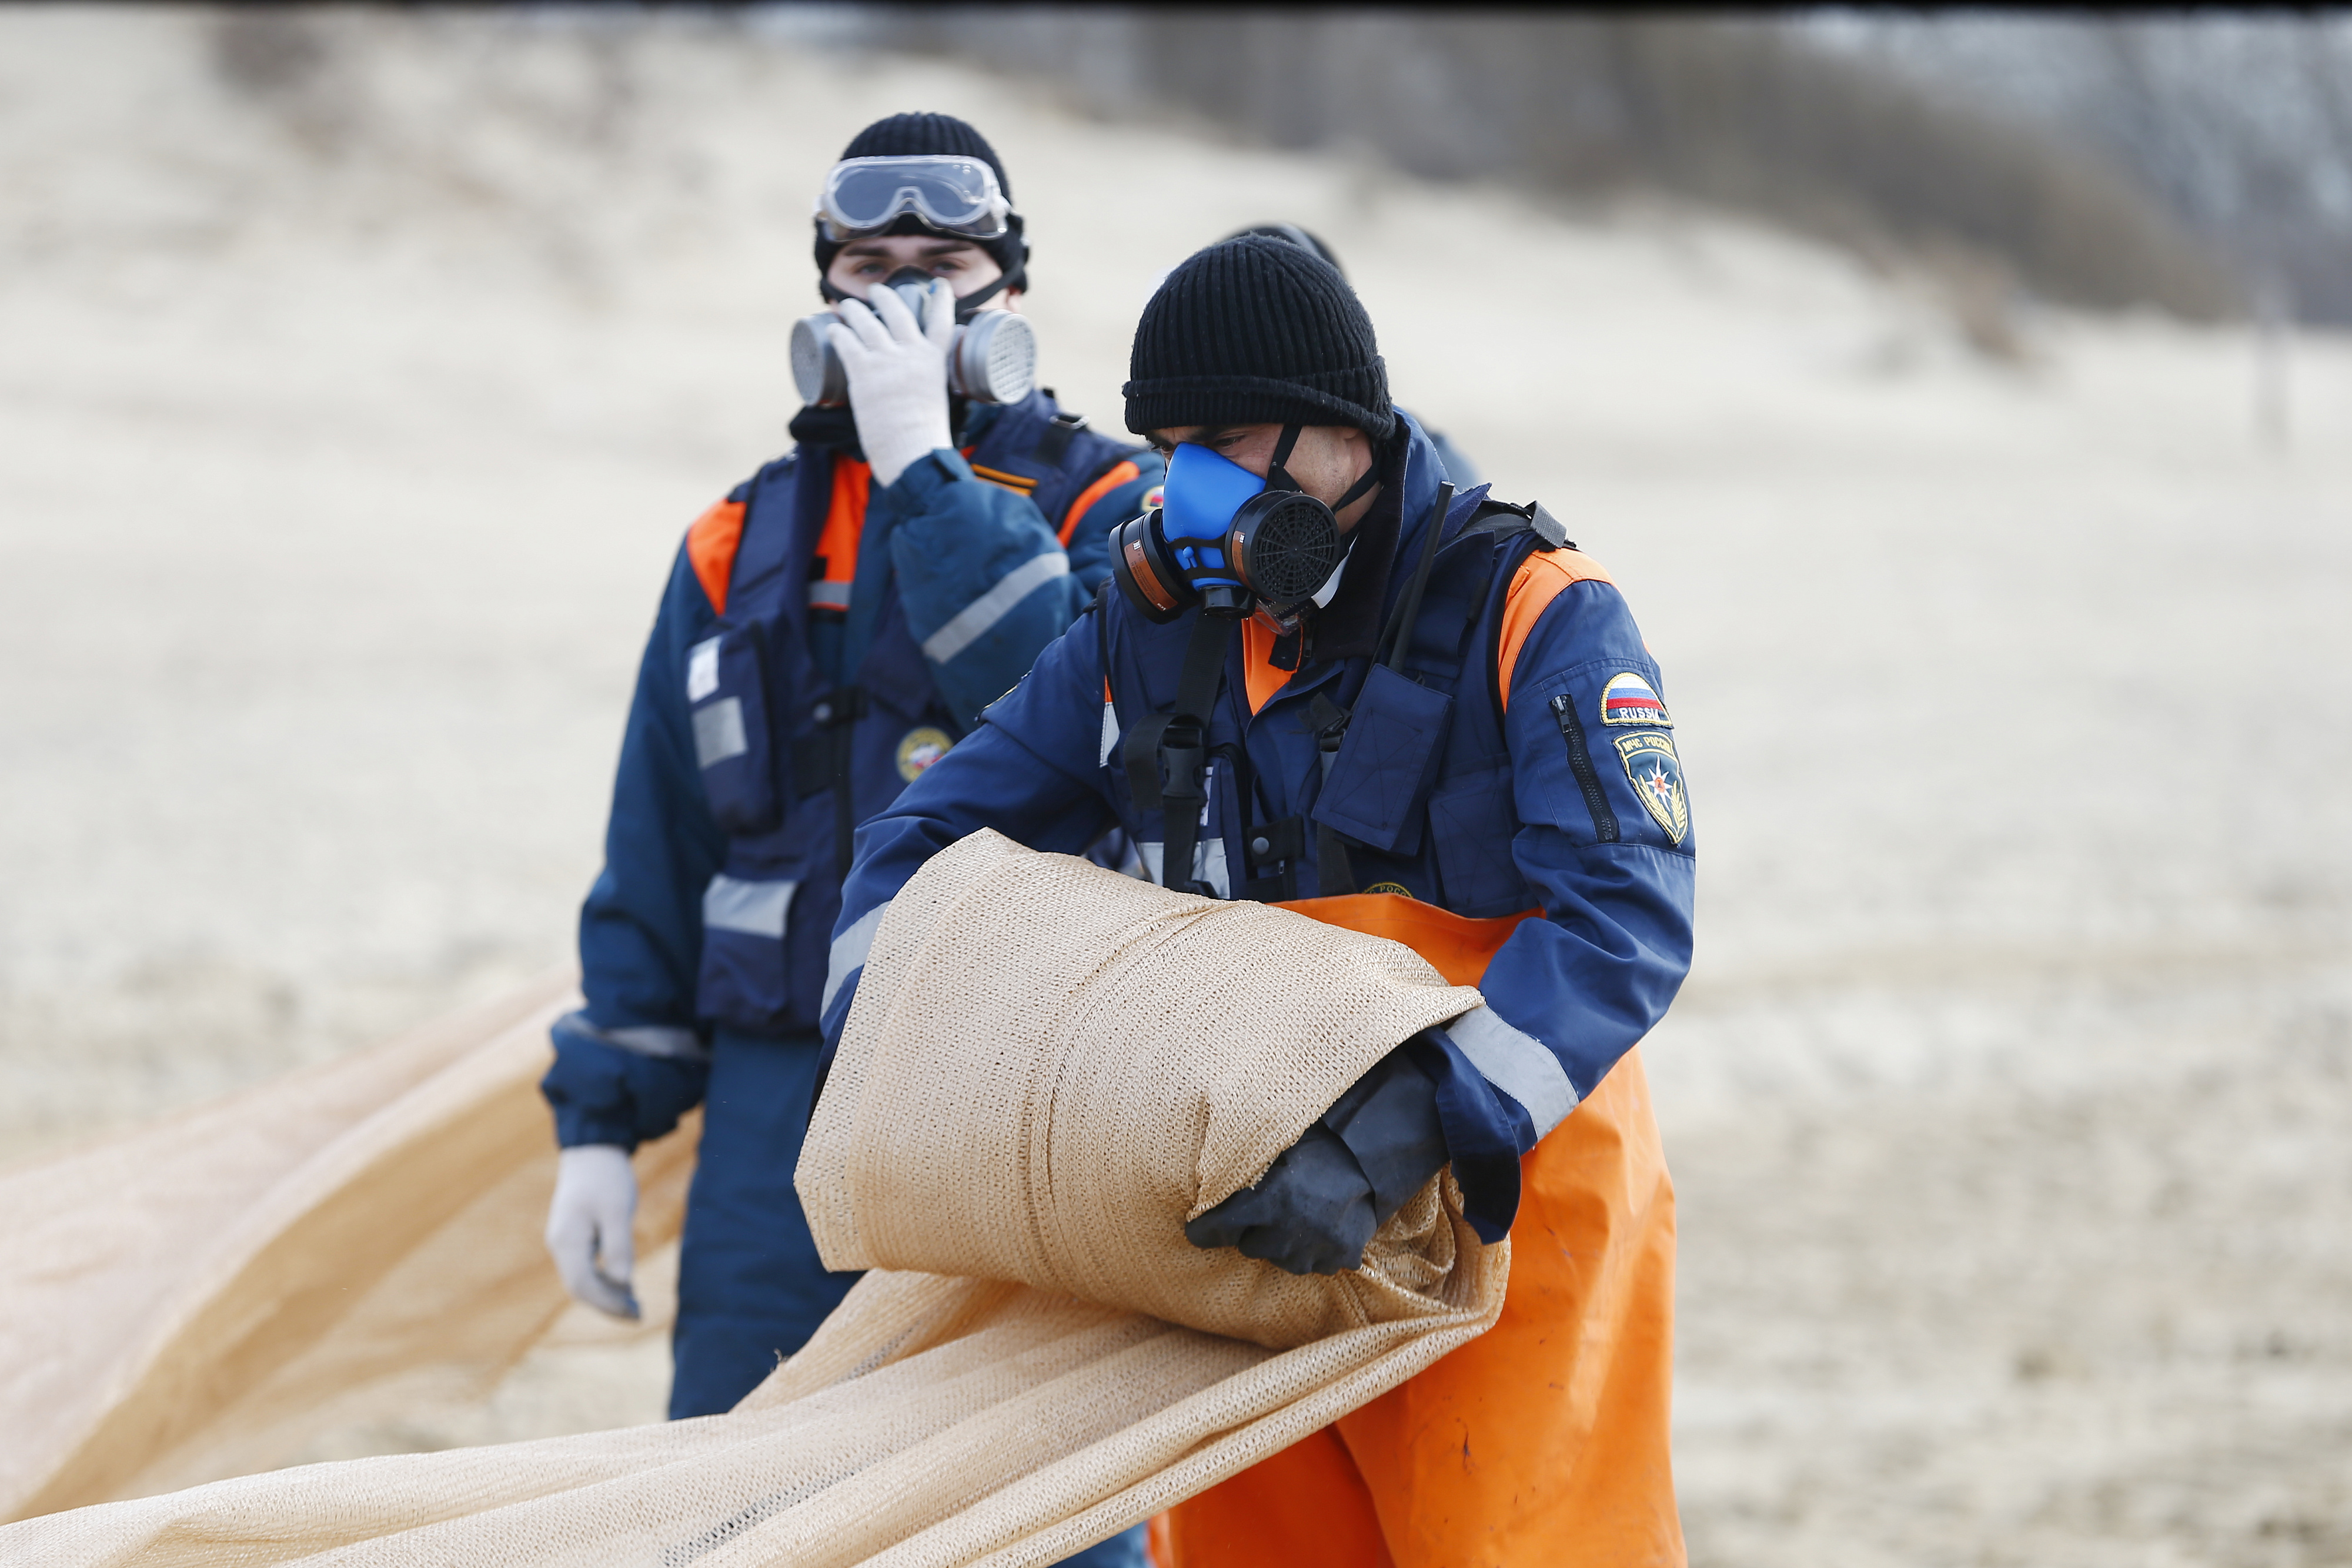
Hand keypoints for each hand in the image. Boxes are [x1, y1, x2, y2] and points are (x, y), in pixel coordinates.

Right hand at [544, 1143, 640, 1318]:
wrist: (592, 1150)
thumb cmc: (607, 1177)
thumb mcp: (617, 1211)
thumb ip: (619, 1248)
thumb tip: (623, 1285)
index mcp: (567, 1241)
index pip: (582, 1286)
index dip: (607, 1304)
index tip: (634, 1313)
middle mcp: (560, 1245)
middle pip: (580, 1288)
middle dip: (608, 1305)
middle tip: (638, 1315)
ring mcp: (564, 1241)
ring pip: (582, 1280)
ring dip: (607, 1295)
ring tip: (636, 1306)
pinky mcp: (573, 1236)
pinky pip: (585, 1268)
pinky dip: (604, 1280)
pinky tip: (625, 1284)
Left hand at [829, 278, 955, 487]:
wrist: (913, 452)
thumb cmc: (925, 437)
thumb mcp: (934, 401)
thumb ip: (925, 385)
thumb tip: (914, 390)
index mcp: (934, 362)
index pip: (941, 321)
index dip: (940, 300)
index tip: (937, 286)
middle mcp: (911, 354)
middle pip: (897, 312)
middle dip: (884, 297)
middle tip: (876, 292)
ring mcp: (886, 360)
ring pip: (867, 322)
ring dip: (854, 310)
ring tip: (846, 306)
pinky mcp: (863, 371)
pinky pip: (846, 342)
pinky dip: (839, 332)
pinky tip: (833, 328)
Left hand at [1185, 1123, 1376, 1275]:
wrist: (1374, 1155)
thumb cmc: (1318, 1143)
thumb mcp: (1273, 1147)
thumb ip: (1240, 1169)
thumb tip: (1200, 1182)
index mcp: (1267, 1202)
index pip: (1214, 1230)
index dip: (1203, 1228)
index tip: (1198, 1228)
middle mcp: (1287, 1232)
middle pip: (1247, 1246)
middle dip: (1250, 1229)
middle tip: (1266, 1207)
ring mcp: (1315, 1250)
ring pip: (1278, 1260)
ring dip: (1280, 1242)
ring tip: (1297, 1215)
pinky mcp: (1339, 1258)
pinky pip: (1312, 1265)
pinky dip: (1312, 1251)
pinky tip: (1319, 1226)